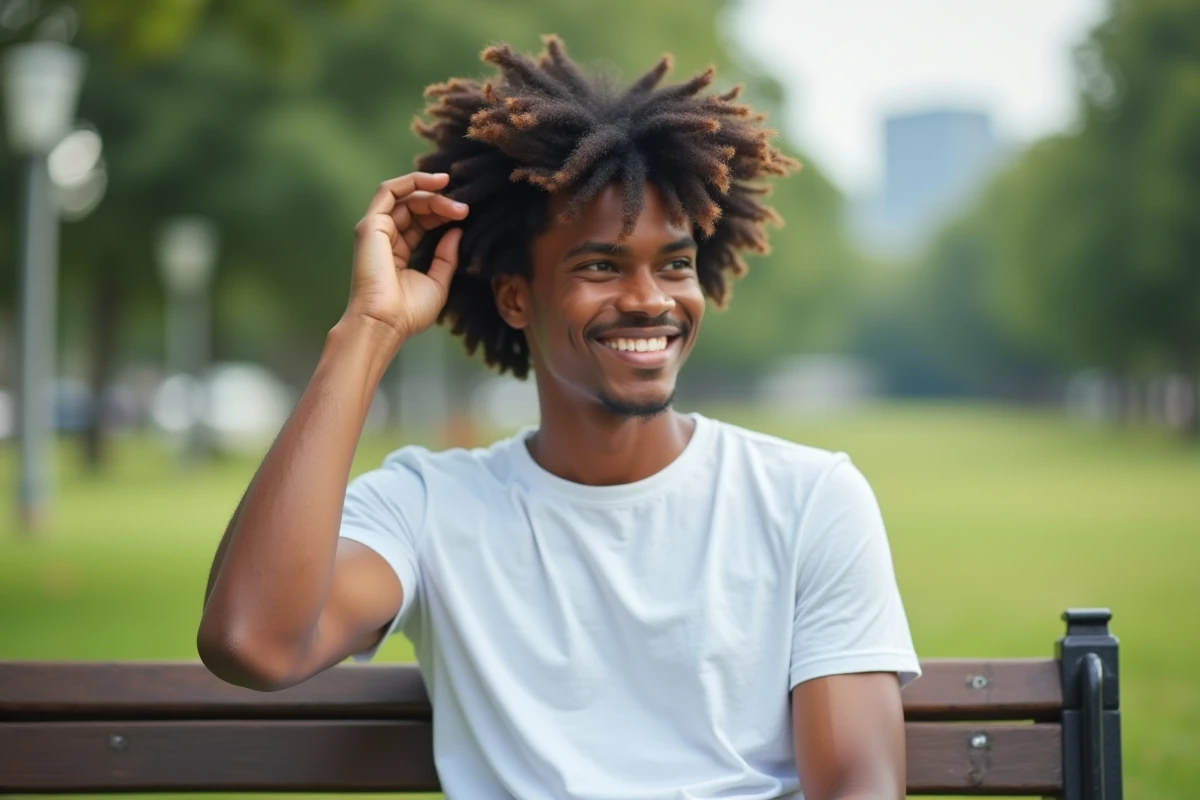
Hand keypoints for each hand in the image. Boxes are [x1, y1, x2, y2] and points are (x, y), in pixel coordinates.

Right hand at [344, 172, 468, 342]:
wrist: (386, 323)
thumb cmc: (408, 312)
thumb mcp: (438, 283)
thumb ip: (446, 257)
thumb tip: (456, 232)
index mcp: (399, 252)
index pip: (421, 221)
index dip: (442, 213)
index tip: (466, 214)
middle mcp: (386, 237)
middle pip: (415, 206)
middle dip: (441, 203)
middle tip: (465, 209)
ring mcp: (376, 229)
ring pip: (405, 196)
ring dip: (432, 193)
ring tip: (455, 197)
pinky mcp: (371, 225)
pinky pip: (389, 191)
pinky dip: (413, 181)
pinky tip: (437, 183)